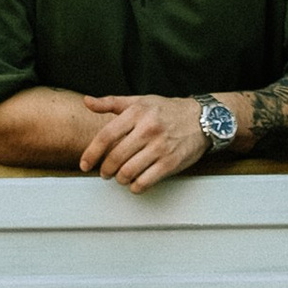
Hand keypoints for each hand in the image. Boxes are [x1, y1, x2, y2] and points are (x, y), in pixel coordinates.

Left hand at [78, 93, 207, 189]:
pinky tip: (136, 182)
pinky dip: (135, 186)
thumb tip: (87, 102)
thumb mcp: (140, 101)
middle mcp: (148, 129)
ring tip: (121, 176)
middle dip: (106, 170)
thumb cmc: (167, 110)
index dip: (92, 153)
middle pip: (115, 157)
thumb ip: (111, 102)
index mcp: (137, 112)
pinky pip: (144, 182)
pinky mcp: (171, 163)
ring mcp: (160, 147)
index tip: (85, 164)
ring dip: (120, 179)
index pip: (106, 135)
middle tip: (105, 173)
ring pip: (128, 172)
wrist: (202, 119)